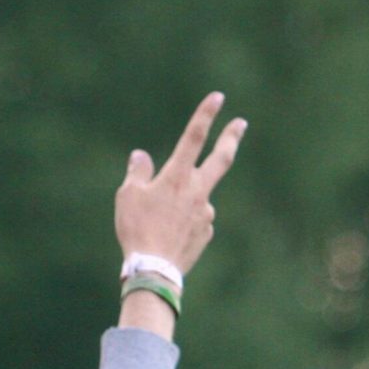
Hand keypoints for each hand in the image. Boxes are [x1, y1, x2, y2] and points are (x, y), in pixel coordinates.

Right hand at [115, 93, 246, 276]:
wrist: (154, 270)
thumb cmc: (137, 230)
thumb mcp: (128, 196)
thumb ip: (137, 172)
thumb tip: (141, 156)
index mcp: (177, 176)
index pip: (194, 137)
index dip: (206, 115)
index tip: (218, 98)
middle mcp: (197, 191)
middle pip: (221, 159)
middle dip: (231, 138)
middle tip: (241, 123)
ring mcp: (205, 212)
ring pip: (197, 197)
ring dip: (183, 203)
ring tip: (158, 223)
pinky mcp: (206, 233)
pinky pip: (195, 220)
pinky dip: (184, 222)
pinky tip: (168, 236)